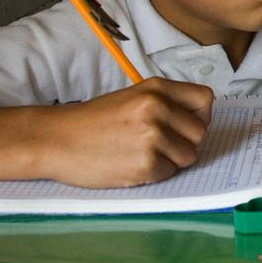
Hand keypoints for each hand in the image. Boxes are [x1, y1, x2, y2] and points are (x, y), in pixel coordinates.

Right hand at [39, 77, 213, 187]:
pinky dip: (155, 174)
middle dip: (184, 142)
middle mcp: (157, 108)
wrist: (56, 140)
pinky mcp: (145, 163)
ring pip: (189, 156)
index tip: (184, 125)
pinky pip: (169, 173)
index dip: (199, 116)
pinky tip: (132, 164)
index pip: (205, 99)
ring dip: (171, 160)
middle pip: (200, 132)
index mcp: (156, 88)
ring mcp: (152, 136)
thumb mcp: (133, 98)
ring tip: (142, 154)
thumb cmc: (94, 121)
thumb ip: (166, 104)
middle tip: (159, 145)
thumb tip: (199, 122)